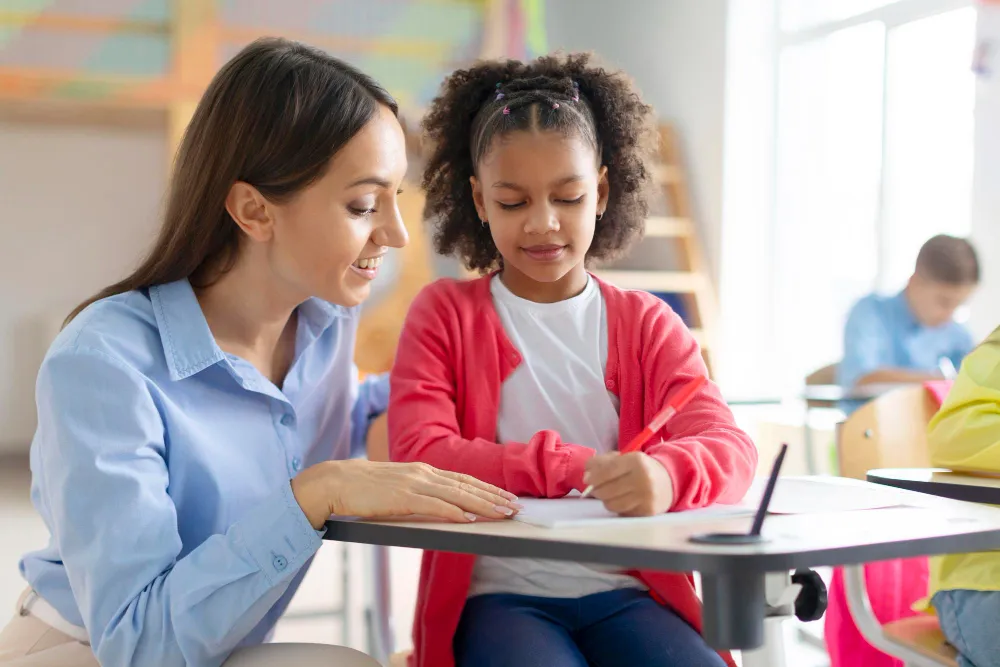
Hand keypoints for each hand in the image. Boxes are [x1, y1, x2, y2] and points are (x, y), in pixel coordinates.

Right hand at [291, 460, 521, 528]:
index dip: (488, 489)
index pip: (464, 479)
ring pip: (457, 494)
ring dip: (483, 504)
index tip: (507, 497)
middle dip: (494, 496)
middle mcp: (423, 473)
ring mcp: (413, 484)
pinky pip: (434, 505)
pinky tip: (469, 518)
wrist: (336, 482)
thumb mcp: (399, 486)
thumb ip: (420, 493)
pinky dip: (454, 512)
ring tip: (503, 513)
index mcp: (423, 470)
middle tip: (516, 507)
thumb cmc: (365, 488)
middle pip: (467, 485)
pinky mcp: (402, 497)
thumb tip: (443, 507)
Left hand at [583, 451, 673, 516]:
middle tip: (596, 488)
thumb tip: (586, 476)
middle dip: (597, 490)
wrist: (670, 481)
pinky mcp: (647, 511)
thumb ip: (603, 462)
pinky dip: (618, 507)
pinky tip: (624, 500)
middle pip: (606, 490)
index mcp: (636, 460)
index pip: (607, 471)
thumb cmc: (641, 468)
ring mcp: (646, 497)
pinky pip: (622, 512)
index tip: (587, 480)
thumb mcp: (625, 458)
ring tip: (611, 494)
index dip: (593, 477)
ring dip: (606, 500)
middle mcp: (643, 479)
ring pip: (612, 504)